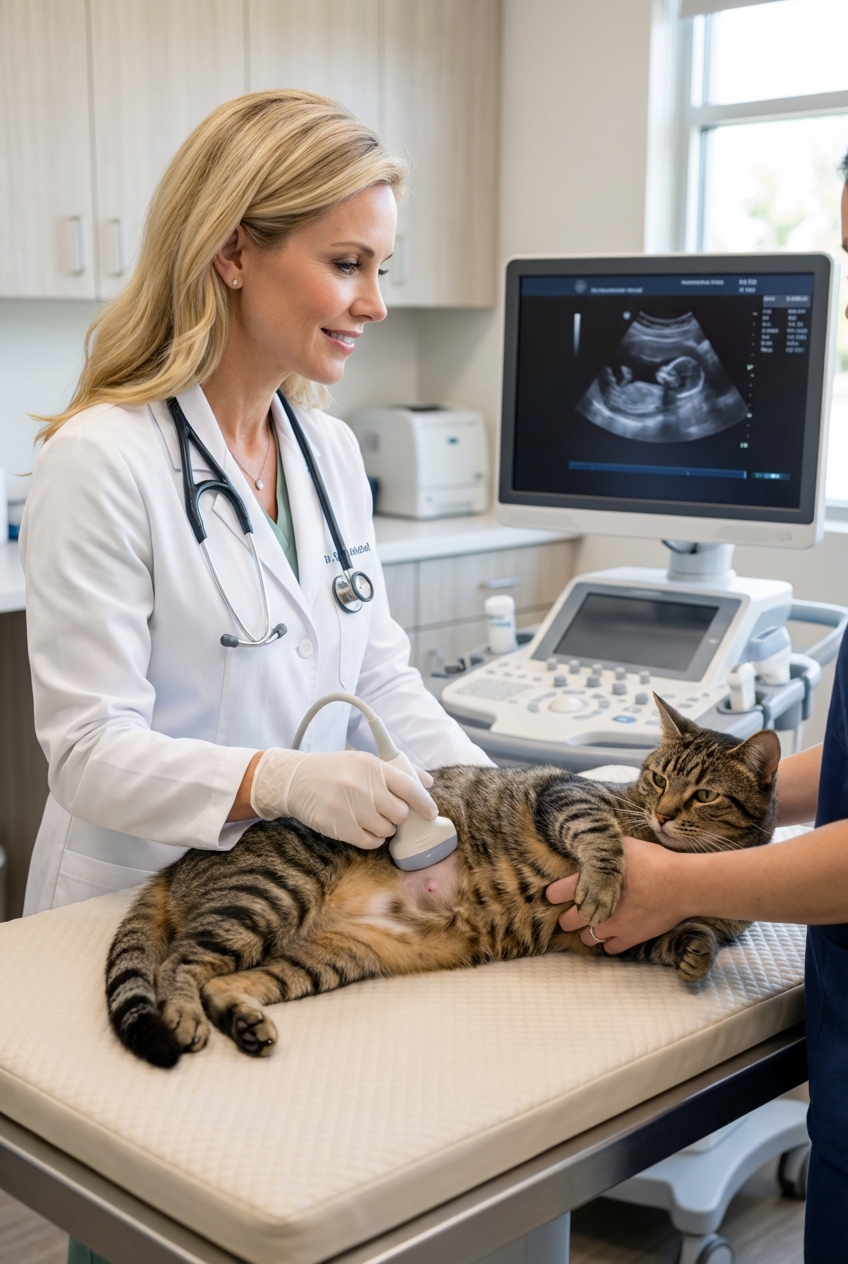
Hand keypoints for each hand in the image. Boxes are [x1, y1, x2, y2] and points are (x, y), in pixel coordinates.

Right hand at [250, 748, 437, 848]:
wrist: (295, 780)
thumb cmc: (334, 770)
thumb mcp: (364, 761)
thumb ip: (397, 771)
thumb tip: (427, 783)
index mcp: (372, 766)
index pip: (410, 787)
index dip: (424, 803)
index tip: (430, 812)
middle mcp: (363, 786)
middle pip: (400, 813)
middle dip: (399, 815)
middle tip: (388, 811)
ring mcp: (351, 808)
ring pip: (387, 829)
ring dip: (385, 828)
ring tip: (372, 818)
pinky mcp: (340, 827)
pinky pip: (371, 842)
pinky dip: (373, 839)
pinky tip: (365, 828)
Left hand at [546, 836, 687, 953]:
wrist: (681, 884)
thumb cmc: (652, 860)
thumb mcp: (623, 846)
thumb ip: (602, 849)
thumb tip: (592, 844)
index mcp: (589, 883)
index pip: (556, 894)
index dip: (554, 893)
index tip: (557, 893)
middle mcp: (596, 908)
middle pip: (566, 922)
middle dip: (568, 916)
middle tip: (576, 909)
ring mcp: (612, 926)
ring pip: (586, 938)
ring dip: (588, 930)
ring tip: (596, 920)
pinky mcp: (629, 938)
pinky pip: (609, 948)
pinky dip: (609, 941)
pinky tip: (615, 930)